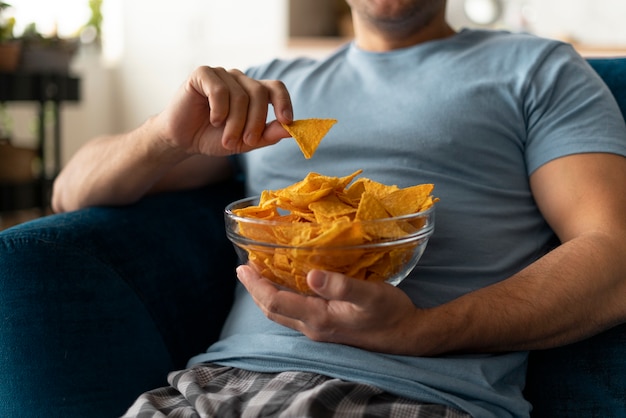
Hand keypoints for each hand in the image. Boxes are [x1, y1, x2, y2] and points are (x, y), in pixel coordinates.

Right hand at [155, 66, 292, 155]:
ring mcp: (221, 74)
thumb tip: (292, 129)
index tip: (287, 120)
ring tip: (226, 140)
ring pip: (240, 96)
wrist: (183, 140)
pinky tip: (213, 120)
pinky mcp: (202, 74)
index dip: (284, 102)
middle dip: (255, 122)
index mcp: (253, 92)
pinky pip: (219, 90)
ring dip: (235, 123)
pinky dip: (219, 110)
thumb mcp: (246, 142)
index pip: (275, 88)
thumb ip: (268, 134)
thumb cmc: (214, 138)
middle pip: (259, 94)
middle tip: (246, 142)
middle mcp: (239, 80)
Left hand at [236, 265, 426, 354]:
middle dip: (255, 289)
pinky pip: (294, 311)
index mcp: (318, 318)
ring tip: (259, 273)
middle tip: (245, 267)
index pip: (275, 302)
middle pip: (273, 309)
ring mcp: (319, 328)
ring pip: (282, 312)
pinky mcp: (327, 325)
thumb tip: (310, 275)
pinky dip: (283, 296)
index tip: (243, 266)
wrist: (408, 334)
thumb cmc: (390, 313)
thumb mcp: (369, 295)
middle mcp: (313, 326)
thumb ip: (341, 286)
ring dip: (267, 293)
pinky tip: (287, 283)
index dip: (256, 285)